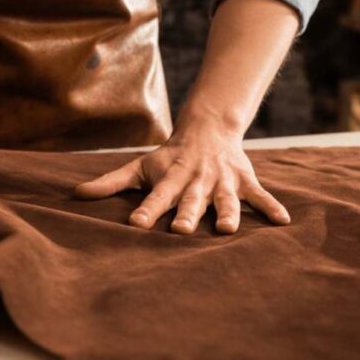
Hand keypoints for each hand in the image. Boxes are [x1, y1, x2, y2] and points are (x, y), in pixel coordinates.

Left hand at [74, 120, 289, 233]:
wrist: (208, 128)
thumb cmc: (167, 157)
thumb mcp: (139, 167)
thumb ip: (110, 183)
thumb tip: (75, 195)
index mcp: (170, 179)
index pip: (156, 196)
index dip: (147, 210)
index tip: (136, 224)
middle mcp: (196, 181)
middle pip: (191, 200)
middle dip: (187, 214)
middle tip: (182, 231)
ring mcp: (222, 181)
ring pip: (225, 199)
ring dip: (228, 213)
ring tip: (228, 230)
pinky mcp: (244, 181)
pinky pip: (260, 195)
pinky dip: (271, 206)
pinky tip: (284, 221)